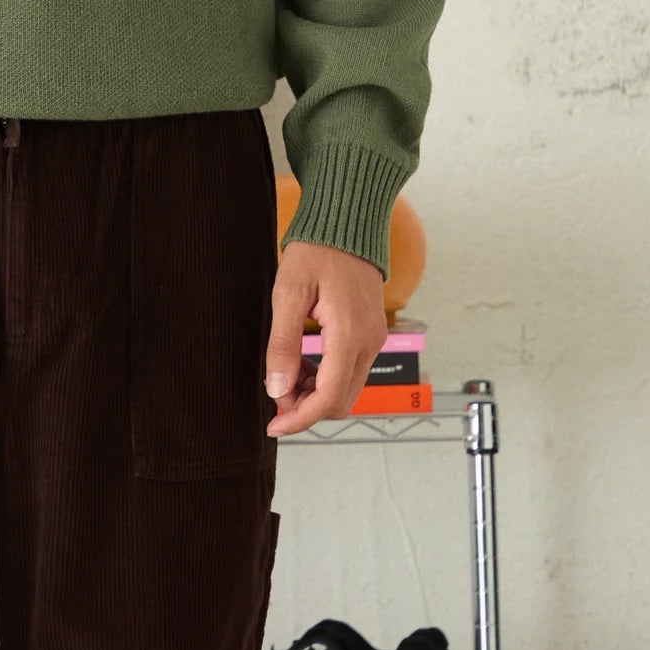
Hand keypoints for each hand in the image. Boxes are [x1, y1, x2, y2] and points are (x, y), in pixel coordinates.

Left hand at [263, 240, 388, 435]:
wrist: (345, 223)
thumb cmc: (316, 251)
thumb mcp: (287, 294)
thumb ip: (283, 345)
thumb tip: (278, 389)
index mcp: (349, 335)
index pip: (329, 398)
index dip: (300, 419)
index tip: (274, 425)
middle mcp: (369, 342)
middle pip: (342, 402)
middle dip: (307, 408)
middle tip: (276, 395)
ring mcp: (374, 339)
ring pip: (348, 390)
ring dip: (316, 394)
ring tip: (286, 375)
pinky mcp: (372, 334)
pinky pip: (352, 371)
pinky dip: (328, 378)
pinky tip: (304, 364)